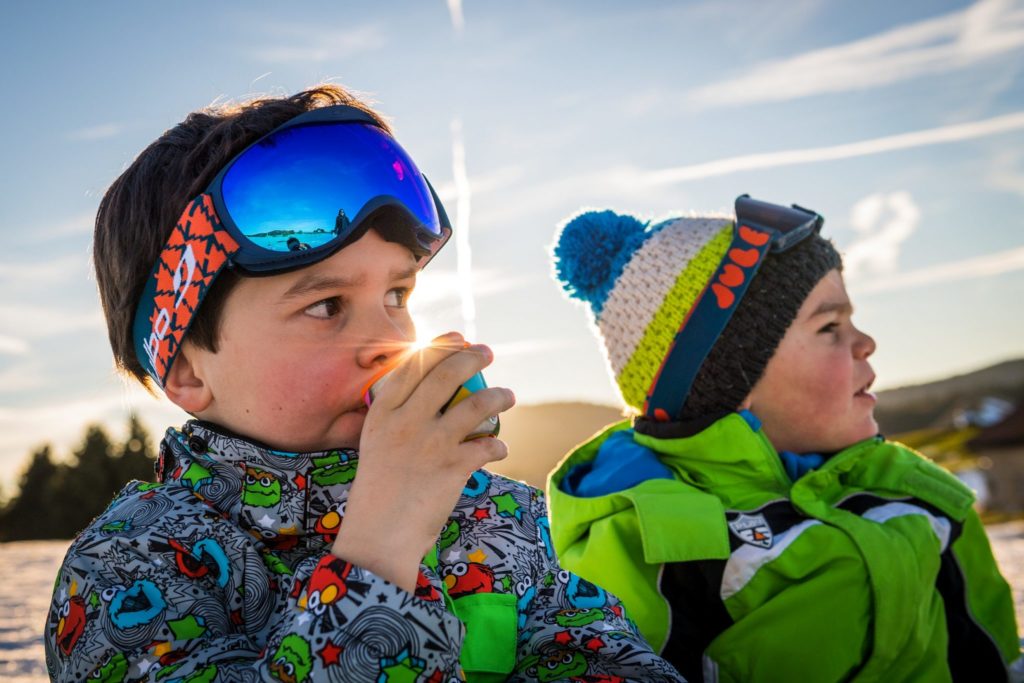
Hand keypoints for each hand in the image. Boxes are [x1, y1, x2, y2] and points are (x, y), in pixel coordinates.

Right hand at [331, 332, 514, 591]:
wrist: (379, 536)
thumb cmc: (378, 492)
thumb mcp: (376, 444)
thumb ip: (397, 417)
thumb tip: (430, 394)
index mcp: (383, 412)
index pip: (415, 365)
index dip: (441, 346)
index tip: (459, 338)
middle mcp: (406, 420)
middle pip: (447, 373)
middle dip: (473, 356)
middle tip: (487, 353)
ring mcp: (430, 442)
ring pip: (477, 404)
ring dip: (498, 396)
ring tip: (507, 396)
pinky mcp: (453, 466)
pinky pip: (487, 445)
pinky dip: (498, 446)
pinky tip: (499, 449)